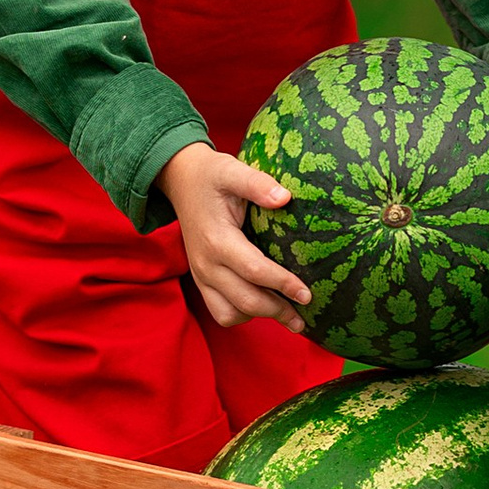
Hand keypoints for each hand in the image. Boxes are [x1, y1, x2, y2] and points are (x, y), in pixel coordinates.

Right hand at [160, 143, 312, 328]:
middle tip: (304, 317)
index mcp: (217, 240)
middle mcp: (206, 264)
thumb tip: (286, 198)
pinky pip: (220, 311)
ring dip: (259, 317)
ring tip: (288, 314)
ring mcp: (201, 275)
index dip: (283, 284)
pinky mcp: (201, 280)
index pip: (254, 270)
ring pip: (230, 314)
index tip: (307, 294)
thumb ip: (257, 184)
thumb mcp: (233, 170)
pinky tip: (263, 304)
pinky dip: (241, 314)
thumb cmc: (211, 175)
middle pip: (245, 301)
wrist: (181, 180)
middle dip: (278, 311)